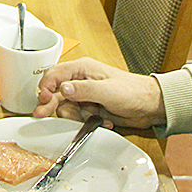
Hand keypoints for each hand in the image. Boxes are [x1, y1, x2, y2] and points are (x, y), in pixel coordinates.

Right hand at [32, 57, 165, 128]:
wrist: (149, 106)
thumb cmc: (132, 92)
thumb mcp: (107, 90)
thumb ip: (83, 90)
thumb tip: (63, 89)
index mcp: (83, 69)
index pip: (55, 74)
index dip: (46, 87)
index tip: (43, 100)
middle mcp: (81, 81)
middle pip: (56, 93)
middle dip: (51, 105)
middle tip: (42, 115)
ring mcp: (86, 95)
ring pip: (67, 108)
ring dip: (76, 117)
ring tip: (92, 118)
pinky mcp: (91, 108)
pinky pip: (79, 117)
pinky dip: (87, 122)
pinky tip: (102, 121)